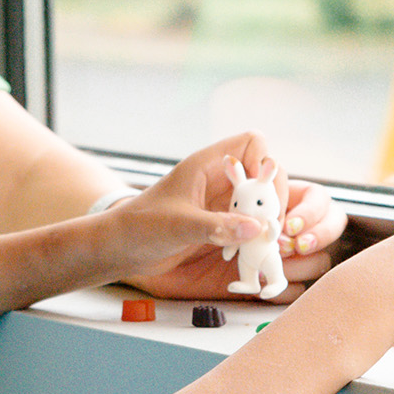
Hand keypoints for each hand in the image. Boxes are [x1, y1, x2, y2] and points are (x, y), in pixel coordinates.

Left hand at [101, 134, 282, 286]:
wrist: (121, 249)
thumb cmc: (140, 227)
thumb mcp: (178, 225)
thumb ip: (215, 226)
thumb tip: (256, 227)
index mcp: (206, 165)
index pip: (251, 143)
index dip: (263, 162)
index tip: (261, 190)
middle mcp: (219, 180)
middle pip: (265, 174)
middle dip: (272, 197)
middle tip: (268, 225)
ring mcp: (221, 202)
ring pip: (262, 200)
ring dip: (267, 219)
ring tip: (261, 241)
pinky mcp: (221, 224)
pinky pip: (251, 223)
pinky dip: (256, 235)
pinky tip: (247, 251)